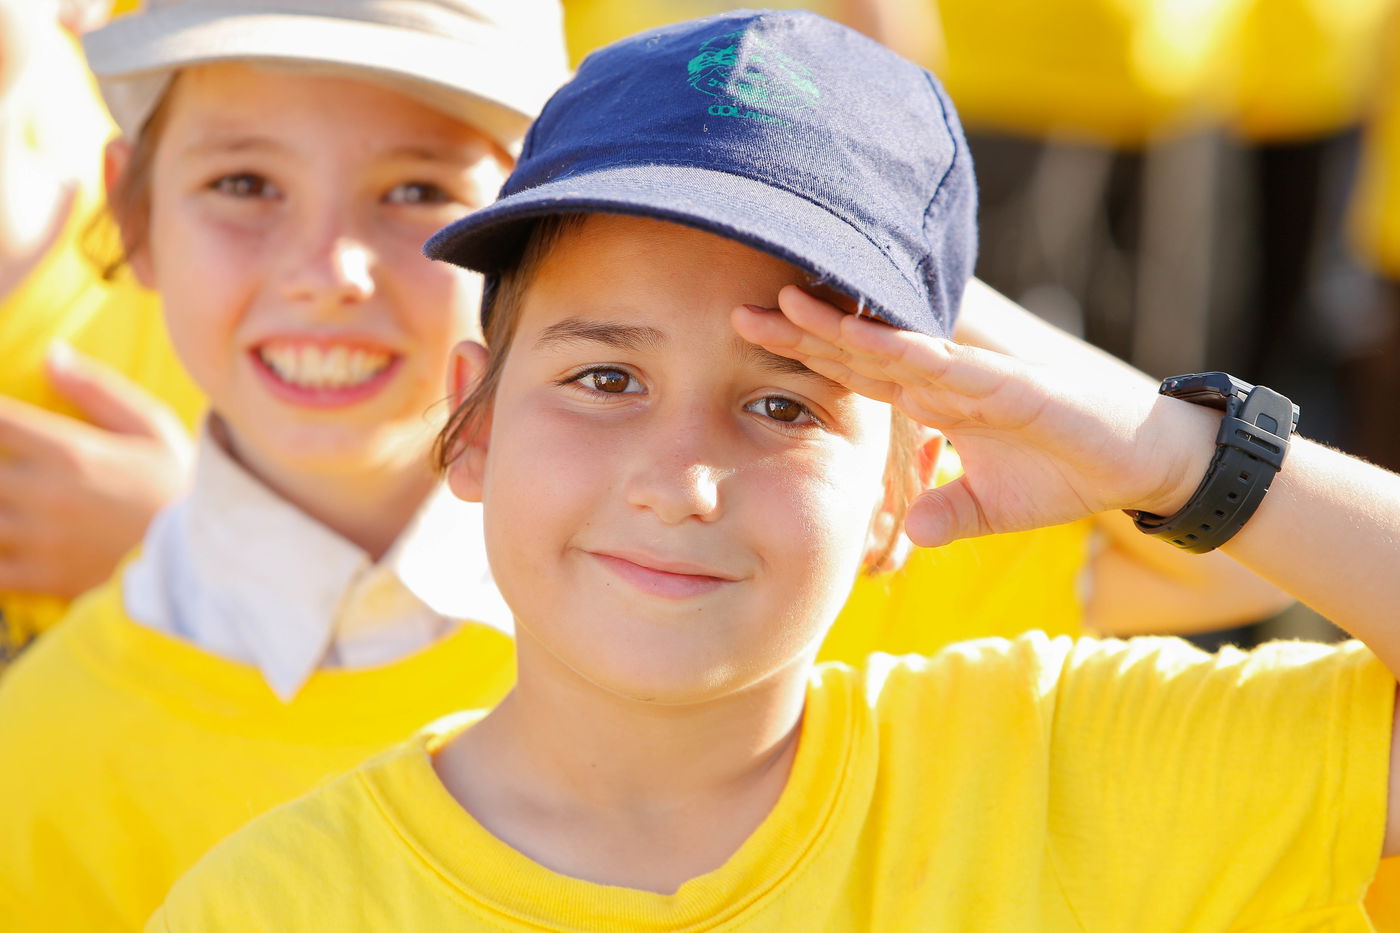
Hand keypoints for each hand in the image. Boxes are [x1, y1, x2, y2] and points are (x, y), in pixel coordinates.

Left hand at [0, 345, 192, 598]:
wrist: (209, 562)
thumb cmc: (182, 489)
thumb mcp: (154, 429)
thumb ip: (99, 390)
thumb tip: (50, 353)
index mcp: (69, 450)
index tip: (3, 422)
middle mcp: (43, 493)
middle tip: (10, 468)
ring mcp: (38, 539)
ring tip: (9, 500)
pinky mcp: (40, 580)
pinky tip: (6, 543)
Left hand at [733, 286, 1217, 546]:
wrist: (1138, 464)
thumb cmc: (1064, 474)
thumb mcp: (989, 507)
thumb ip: (944, 513)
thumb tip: (907, 532)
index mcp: (934, 400)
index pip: (856, 372)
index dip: (805, 357)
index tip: (749, 343)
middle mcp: (947, 379)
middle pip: (861, 349)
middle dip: (802, 332)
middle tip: (742, 310)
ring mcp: (978, 378)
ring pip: (897, 347)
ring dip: (844, 328)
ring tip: (790, 304)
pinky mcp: (1013, 388)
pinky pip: (955, 371)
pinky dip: (916, 355)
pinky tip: (875, 340)